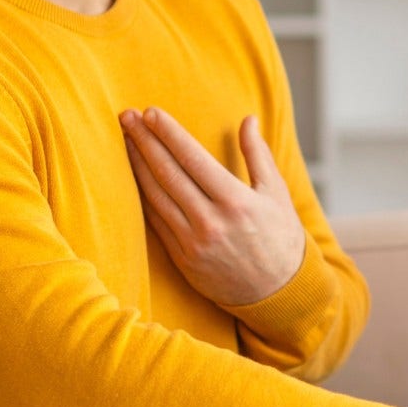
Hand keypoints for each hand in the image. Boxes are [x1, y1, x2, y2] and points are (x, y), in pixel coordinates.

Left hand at [118, 107, 306, 305]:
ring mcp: (193, 243)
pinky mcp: (182, 259)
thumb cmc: (281, 238)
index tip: (151, 113)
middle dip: (145, 141)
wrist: (277, 293)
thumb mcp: (277, 193)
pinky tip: (134, 176)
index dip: (169, 133)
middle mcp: (211, 222)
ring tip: (126, 140)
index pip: (193, 158)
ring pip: (156, 196)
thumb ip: (258, 155)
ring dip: (137, 165)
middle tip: (127, 117)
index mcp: (236, 201)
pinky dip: (142, 196)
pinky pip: (156, 222)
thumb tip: (248, 120)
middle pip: (168, 173)